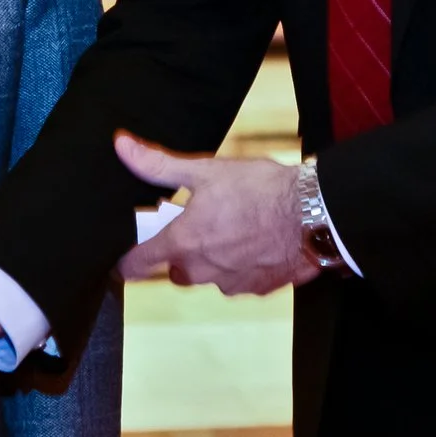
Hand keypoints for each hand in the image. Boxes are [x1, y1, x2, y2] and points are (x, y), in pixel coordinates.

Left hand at [113, 134, 315, 294]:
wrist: (312, 212)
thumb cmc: (259, 190)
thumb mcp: (205, 170)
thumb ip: (158, 165)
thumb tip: (123, 147)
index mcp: (183, 243)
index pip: (137, 265)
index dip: (127, 261)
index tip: (125, 258)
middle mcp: (202, 271)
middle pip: (176, 272)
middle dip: (181, 253)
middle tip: (197, 227)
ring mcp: (231, 284)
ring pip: (209, 276)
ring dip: (213, 259)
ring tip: (232, 230)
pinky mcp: (258, 289)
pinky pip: (239, 281)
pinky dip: (241, 266)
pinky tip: (255, 242)